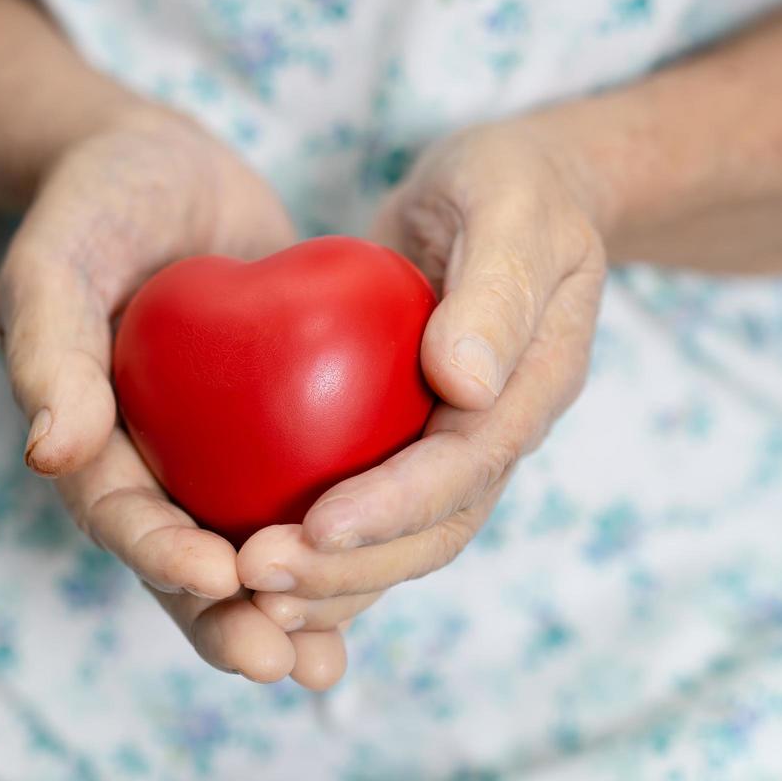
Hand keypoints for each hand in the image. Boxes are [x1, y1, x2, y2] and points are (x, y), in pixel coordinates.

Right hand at [0, 106, 346, 688]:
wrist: (164, 167)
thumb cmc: (98, 202)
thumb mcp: (57, 257)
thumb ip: (48, 347)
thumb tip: (47, 454)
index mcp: (87, 439)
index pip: (119, 514)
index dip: (162, 555)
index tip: (221, 578)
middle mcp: (150, 462)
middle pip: (183, 560)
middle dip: (229, 620)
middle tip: (282, 664)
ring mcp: (212, 453)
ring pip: (246, 548)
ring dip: (285, 611)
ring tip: (327, 667)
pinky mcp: (272, 430)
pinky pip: (303, 494)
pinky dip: (336, 539)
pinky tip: (383, 572)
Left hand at [239, 118, 607, 624]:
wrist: (508, 194)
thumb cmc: (512, 186)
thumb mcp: (512, 209)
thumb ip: (496, 290)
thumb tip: (465, 384)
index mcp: (533, 386)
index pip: (469, 465)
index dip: (397, 504)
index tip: (320, 524)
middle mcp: (496, 433)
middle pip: (433, 530)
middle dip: (351, 566)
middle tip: (259, 575)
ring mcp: (453, 445)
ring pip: (401, 541)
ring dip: (331, 578)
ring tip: (248, 594)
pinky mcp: (408, 440)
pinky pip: (368, 510)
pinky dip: (320, 551)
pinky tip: (249, 565)